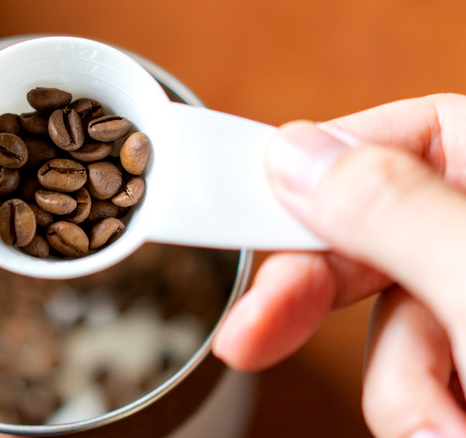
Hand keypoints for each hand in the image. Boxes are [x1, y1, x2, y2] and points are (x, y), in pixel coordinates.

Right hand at [213, 93, 465, 437]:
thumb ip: (393, 211)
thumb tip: (297, 154)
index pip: (419, 130)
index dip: (334, 156)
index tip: (260, 191)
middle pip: (376, 236)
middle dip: (320, 298)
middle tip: (248, 334)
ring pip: (384, 322)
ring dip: (396, 386)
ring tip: (445, 428)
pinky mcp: (462, 366)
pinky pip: (404, 375)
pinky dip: (411, 409)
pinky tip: (445, 432)